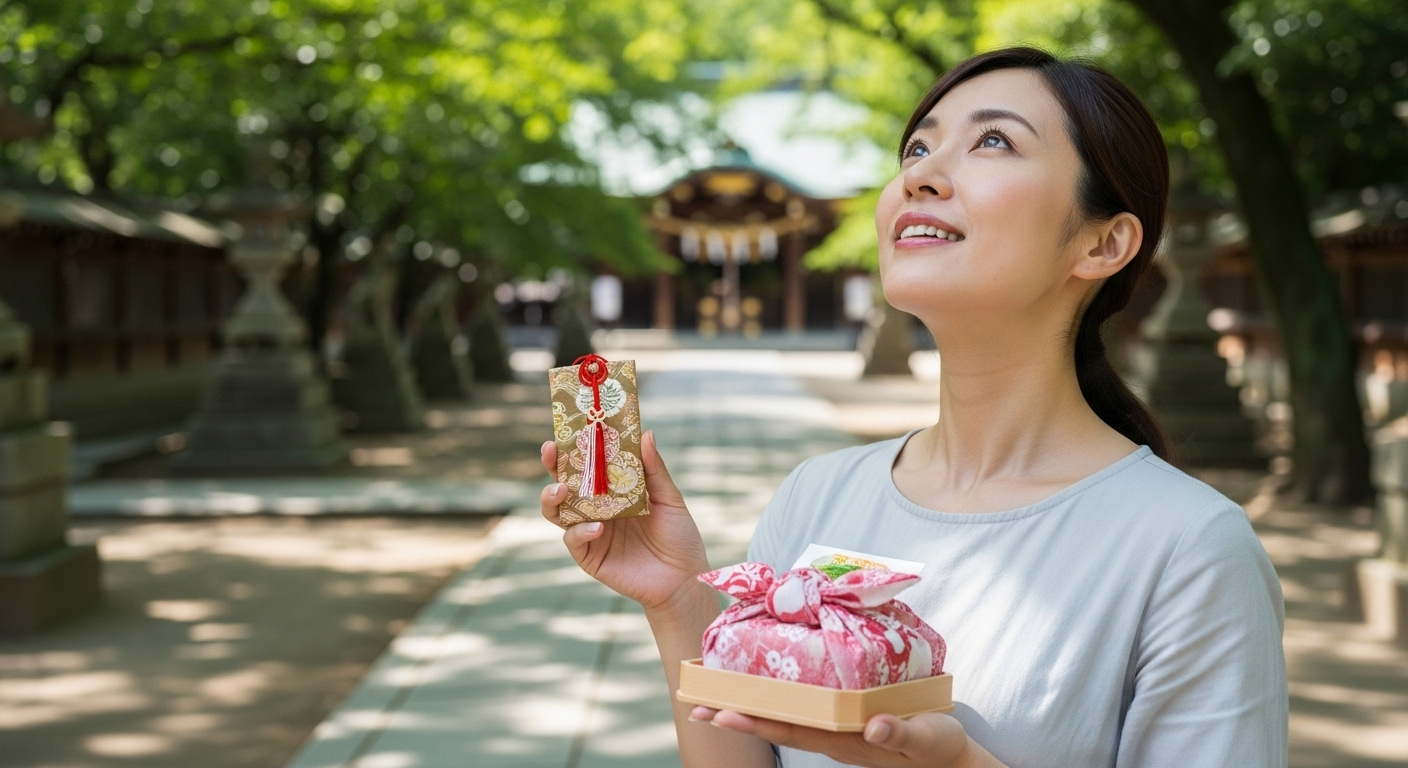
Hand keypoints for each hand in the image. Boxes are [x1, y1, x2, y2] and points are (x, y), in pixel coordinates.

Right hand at [541, 430, 711, 613]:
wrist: (684, 579)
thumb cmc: (679, 537)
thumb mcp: (669, 498)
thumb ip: (654, 469)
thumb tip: (646, 433)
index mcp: (613, 491)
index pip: (588, 465)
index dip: (574, 448)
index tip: (566, 430)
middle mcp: (597, 509)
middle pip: (564, 484)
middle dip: (553, 466)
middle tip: (551, 451)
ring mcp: (590, 532)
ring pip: (557, 512)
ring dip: (552, 498)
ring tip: (560, 489)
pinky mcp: (590, 557)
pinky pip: (574, 540)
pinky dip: (581, 531)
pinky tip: (598, 527)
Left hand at [689, 707, 998, 767]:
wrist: (952, 761)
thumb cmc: (939, 747)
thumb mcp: (925, 738)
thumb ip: (899, 732)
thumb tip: (871, 728)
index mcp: (846, 739)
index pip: (792, 728)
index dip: (756, 720)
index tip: (721, 712)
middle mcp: (833, 737)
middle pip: (778, 724)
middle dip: (737, 714)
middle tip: (697, 705)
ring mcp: (837, 732)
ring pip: (786, 718)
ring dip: (751, 707)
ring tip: (716, 697)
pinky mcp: (845, 723)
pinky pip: (804, 711)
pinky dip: (779, 700)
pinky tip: (764, 690)